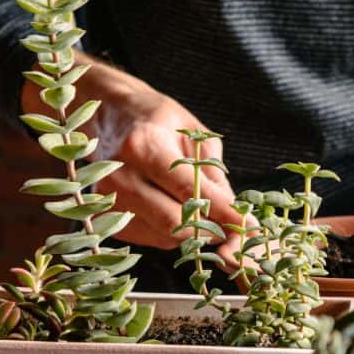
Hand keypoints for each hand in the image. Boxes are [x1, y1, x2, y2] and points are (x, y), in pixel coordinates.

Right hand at [22, 52, 243, 256]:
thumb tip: (235, 216)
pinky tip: (174, 210)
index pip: (190, 193)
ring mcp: (108, 199)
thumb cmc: (157, 120)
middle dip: (210, 230)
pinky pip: (150, 238)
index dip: (223, 213)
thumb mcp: (194, 134)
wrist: (110, 115)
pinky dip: (171, 232)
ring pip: (164, 236)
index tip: (248, 226)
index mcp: (144, 146)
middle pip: (175, 222)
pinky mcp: (105, 216)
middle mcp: (121, 176)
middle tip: (232, 228)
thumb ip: (213, 175)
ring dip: (192, 232)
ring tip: (202, 212)